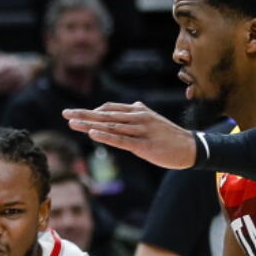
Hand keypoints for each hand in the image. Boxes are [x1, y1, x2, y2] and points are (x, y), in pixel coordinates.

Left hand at [64, 102, 197, 169]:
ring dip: (89, 124)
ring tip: (72, 123)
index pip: (110, 108)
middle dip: (83, 114)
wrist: (190, 148)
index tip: (77, 115)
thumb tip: (125, 111)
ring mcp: (140, 130)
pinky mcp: (143, 145)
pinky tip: (92, 134)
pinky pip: (120, 140)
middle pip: (105, 115)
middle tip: (65, 113)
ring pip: (110, 126)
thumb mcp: (152, 121)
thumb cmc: (169, 136)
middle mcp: (137, 117)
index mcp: (138, 111)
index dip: (92, 112)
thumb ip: (137, 116)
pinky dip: (105, 136)